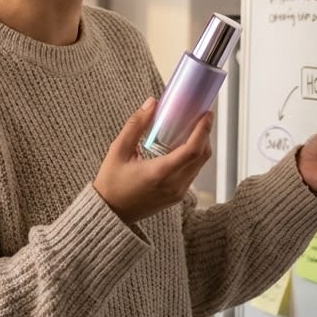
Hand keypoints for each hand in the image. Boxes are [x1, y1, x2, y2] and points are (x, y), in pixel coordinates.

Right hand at [94, 98, 213, 224]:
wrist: (110, 213)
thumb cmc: (111, 183)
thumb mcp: (118, 150)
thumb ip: (136, 125)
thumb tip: (152, 103)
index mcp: (159, 173)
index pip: (192, 150)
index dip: (203, 130)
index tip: (206, 114)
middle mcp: (173, 185)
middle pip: (202, 156)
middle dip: (205, 134)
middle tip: (201, 116)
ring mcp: (177, 193)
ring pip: (199, 165)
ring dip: (200, 145)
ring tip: (192, 128)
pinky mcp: (177, 197)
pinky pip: (192, 173)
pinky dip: (193, 157)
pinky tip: (183, 146)